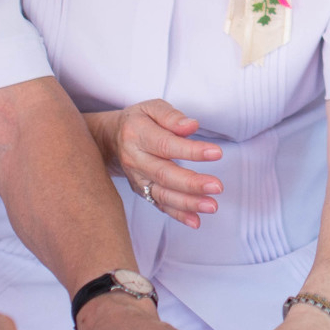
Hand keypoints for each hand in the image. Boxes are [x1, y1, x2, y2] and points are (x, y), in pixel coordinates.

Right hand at [94, 100, 220, 227]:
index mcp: (137, 135)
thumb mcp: (151, 108)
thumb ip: (171, 116)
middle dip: (192, 183)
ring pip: (162, 194)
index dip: (191, 151)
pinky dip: (178, 215)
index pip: (165, 145)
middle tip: (217, 186)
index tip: (216, 153)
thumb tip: (191, 126)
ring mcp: (138, 180)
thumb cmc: (139, 121)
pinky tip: (196, 221)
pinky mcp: (142, 192)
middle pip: (164, 174)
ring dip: (188, 203)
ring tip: (211, 206)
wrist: (112, 139)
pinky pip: (160, 205)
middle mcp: (135, 160)